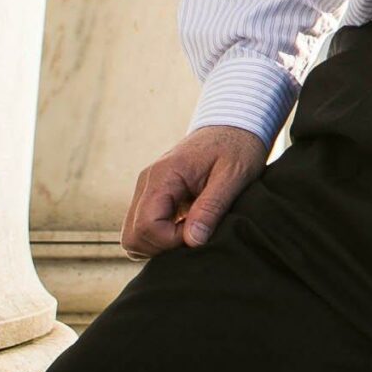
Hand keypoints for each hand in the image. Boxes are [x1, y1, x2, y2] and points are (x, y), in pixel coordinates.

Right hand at [120, 124, 267, 258]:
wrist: (234, 124)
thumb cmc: (238, 146)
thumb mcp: (234, 175)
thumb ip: (211, 207)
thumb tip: (192, 241)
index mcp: (163, 175)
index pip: (146, 226)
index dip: (171, 240)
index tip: (200, 232)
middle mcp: (147, 183)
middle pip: (133, 236)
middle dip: (163, 247)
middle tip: (196, 235)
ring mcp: (148, 189)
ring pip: (135, 236)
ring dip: (161, 244)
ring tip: (193, 231)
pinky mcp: (154, 196)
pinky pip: (145, 228)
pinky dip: (162, 237)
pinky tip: (188, 227)